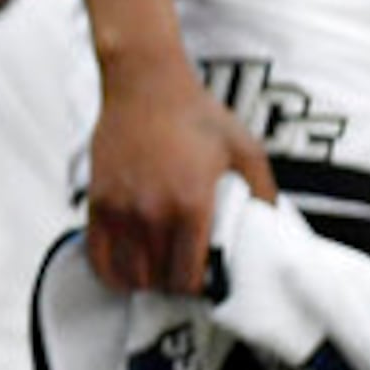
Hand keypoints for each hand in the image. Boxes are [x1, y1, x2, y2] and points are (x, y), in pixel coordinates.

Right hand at [83, 55, 273, 295]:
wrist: (145, 82)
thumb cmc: (198, 114)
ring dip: (146, 280)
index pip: (191, 276)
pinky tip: (125, 271)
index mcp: (192, 205)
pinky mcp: (97, 200)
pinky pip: (97, 255)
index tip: (207, 280)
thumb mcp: (245, 148)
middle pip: (160, 280)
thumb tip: (272, 230)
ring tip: (159, 271)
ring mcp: (121, 208)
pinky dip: (111, 272)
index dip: (201, 288)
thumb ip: (263, 194)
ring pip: (130, 274)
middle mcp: (153, 212)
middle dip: (174, 285)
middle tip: (184, 275)